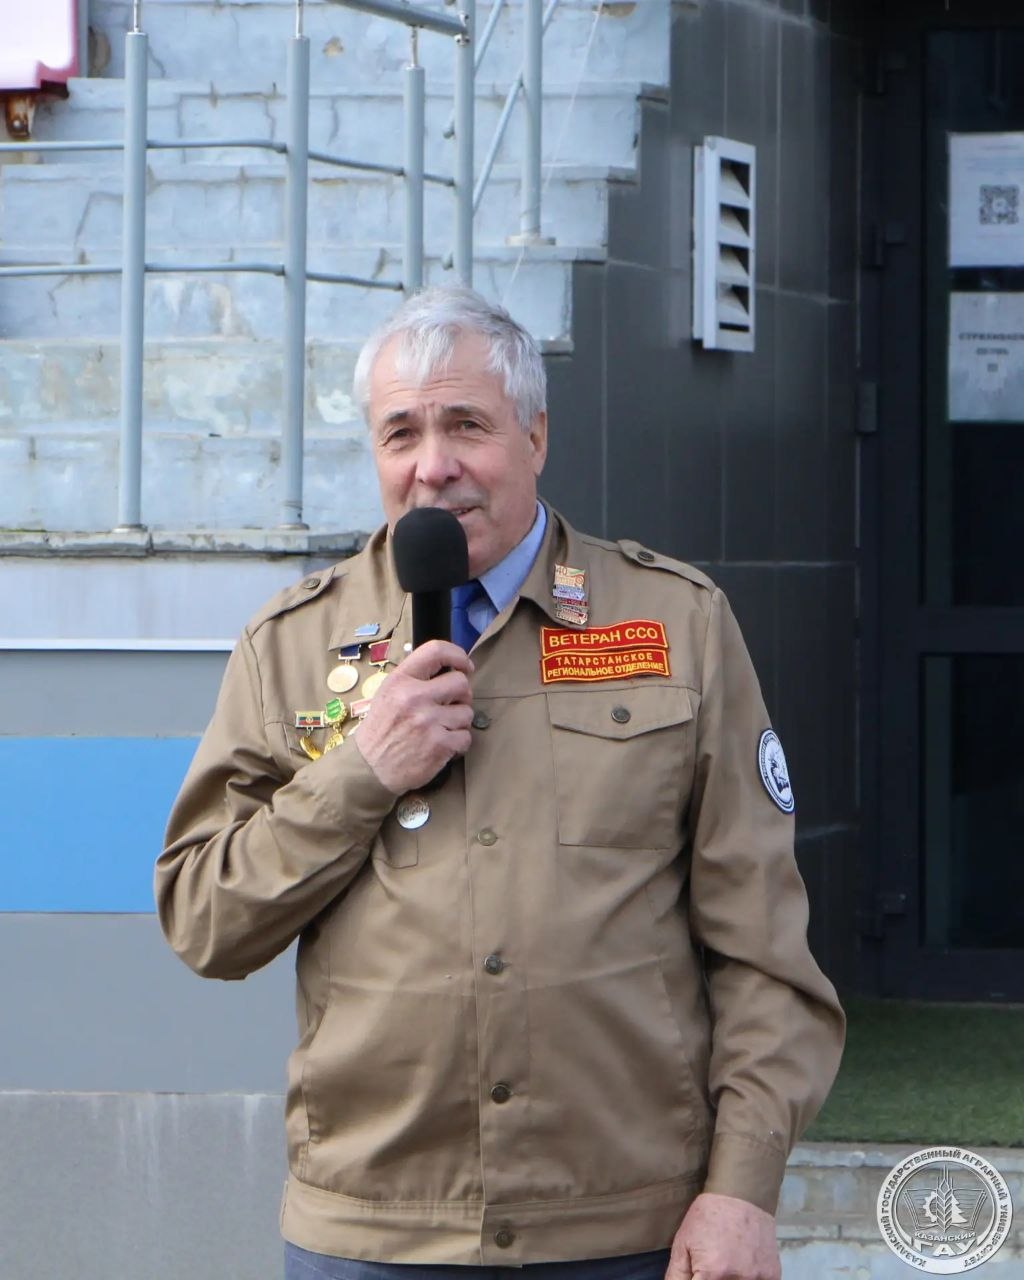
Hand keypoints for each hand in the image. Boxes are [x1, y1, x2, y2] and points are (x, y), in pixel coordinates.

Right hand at [353, 640, 474, 792]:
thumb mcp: (388, 694)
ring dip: (459, 722)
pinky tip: (443, 746)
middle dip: (461, 695)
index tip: (465, 666)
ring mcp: (428, 721)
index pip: (436, 651)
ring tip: (441, 729)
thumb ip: (414, 679)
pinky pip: (466, 737)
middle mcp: (414, 697)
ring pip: (467, 712)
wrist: (368, 769)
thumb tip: (450, 668)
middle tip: (451, 706)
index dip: (458, 655)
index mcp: (401, 681)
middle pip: (461, 683)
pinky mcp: (439, 745)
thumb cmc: (381, 730)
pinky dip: (458, 743)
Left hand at [665, 1193, 780, 1279]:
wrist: (742, 1193)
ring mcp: (758, 1278)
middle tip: (713, 1266)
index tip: (698, 1276)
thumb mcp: (683, 1241)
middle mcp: (737, 1279)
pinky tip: (743, 1267)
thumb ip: (677, 1274)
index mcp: (712, 1273)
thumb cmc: (708, 1215)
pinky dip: (748, 1279)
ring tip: (728, 1261)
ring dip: (731, 1278)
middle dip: (712, 1279)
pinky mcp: (772, 1275)